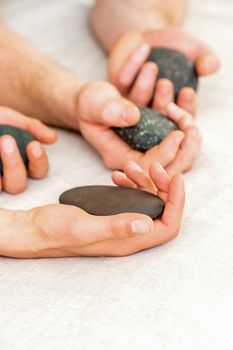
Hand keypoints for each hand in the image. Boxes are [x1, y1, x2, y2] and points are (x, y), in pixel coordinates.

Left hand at [0, 107, 56, 193]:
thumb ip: (32, 127)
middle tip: (6, 141)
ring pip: (0, 187)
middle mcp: (7, 176)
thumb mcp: (10, 118)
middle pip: (18, 184)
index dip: (38, 161)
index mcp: (22, 163)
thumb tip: (52, 139)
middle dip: (14, 164)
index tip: (34, 145)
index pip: (38, 171)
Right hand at [0, 162, 184, 257]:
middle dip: (162, 187)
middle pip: (160, 212)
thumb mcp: (83, 227)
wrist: (34, 229)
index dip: (177, 202)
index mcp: (127, 241)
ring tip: (130, 167)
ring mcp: (118, 224)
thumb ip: (115, 227)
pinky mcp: (109, 215)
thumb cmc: (54, 231)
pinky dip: (129, 184)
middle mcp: (127, 235)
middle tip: (152, 167)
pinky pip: (129, 199)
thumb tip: (148, 224)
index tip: (176, 178)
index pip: (168, 225)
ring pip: (145, 203)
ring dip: (144, 182)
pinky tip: (118, 175)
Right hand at [76, 81, 200, 174]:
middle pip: (167, 168)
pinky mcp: (154, 137)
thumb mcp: (93, 103)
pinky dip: (182, 123)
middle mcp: (134, 157)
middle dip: (185, 149)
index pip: (147, 166)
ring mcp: (146, 148)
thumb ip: (108, 110)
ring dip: (187, 136)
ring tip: (187, 113)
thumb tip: (133, 116)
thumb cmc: (89, 103)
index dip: (166, 153)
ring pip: (176, 155)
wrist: (91, 101)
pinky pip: (175, 139)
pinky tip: (182, 104)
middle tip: (191, 127)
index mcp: (117, 156)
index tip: (179, 132)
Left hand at [109, 28, 219, 114]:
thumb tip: (209, 66)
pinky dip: (132, 64)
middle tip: (165, 84)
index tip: (187, 91)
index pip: (182, 118)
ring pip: (136, 102)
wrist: (148, 35)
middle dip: (161, 102)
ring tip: (151, 66)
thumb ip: (205, 58)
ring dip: (143, 86)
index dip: (184, 108)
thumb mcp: (194, 50)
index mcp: (174, 108)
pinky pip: (123, 81)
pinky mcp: (116, 89)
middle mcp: (152, 110)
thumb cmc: (174, 47)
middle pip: (156, 116)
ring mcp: (132, 103)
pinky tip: (144, 47)